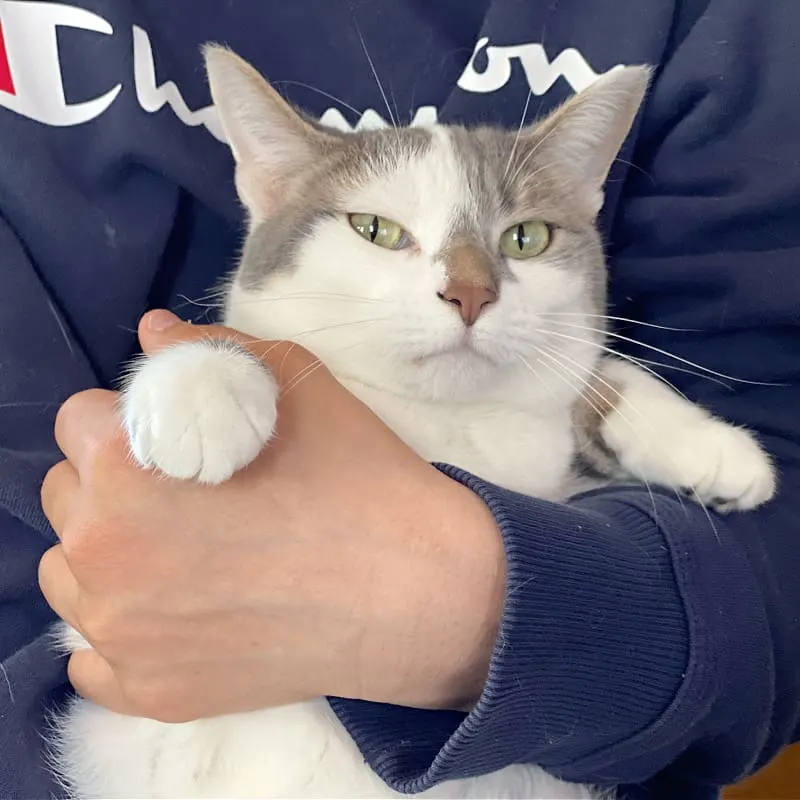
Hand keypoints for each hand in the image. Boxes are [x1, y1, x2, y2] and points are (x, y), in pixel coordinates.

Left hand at [39, 311, 504, 722]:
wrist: (418, 589)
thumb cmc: (357, 477)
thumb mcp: (294, 385)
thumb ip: (208, 351)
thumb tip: (153, 334)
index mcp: (123, 472)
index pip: (77, 423)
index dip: (127, 418)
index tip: (173, 433)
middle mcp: (101, 559)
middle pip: (69, 500)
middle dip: (113, 483)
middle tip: (185, 490)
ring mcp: (121, 638)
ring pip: (73, 579)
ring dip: (111, 555)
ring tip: (182, 551)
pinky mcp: (151, 695)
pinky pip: (95, 659)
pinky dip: (125, 633)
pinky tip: (179, 614)